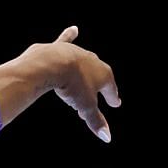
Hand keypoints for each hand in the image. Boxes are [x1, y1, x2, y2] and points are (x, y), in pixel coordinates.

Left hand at [45, 24, 119, 142]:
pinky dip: (70, 35)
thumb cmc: (72, 85)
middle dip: (98, 87)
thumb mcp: (86, 107)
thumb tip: (107, 137)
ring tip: (81, 81)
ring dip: (84, 73)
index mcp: (104, 74)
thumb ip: (96, 122)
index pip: (111, 89)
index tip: (115, 103)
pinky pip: (67, 40)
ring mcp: (77, 53)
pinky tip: (73, 29)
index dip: (113, 98)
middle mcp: (93, 60)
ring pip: (83, 63)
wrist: (52, 64)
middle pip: (98, 76)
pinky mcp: (60, 47)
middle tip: (98, 96)